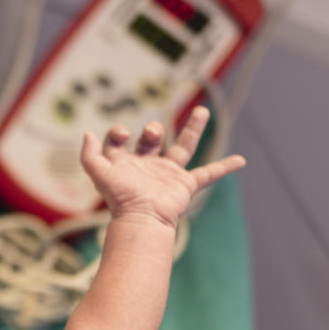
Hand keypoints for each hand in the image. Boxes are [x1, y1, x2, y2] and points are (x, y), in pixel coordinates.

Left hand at [79, 106, 245, 228]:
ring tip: (202, 110)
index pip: (120, 140)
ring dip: (193, 128)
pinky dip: (225, 167)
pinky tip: (241, 160)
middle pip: (152, 139)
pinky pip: (208, 173)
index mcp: (125, 163)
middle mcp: (147, 166)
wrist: (142, 220)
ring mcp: (168, 174)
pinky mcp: (185, 184)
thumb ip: (89, 155)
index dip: (118, 133)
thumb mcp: (99, 173)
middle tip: (153, 133)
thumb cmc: (119, 199)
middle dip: (153, 130)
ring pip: (183, 147)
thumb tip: (87, 133)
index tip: (122, 135)